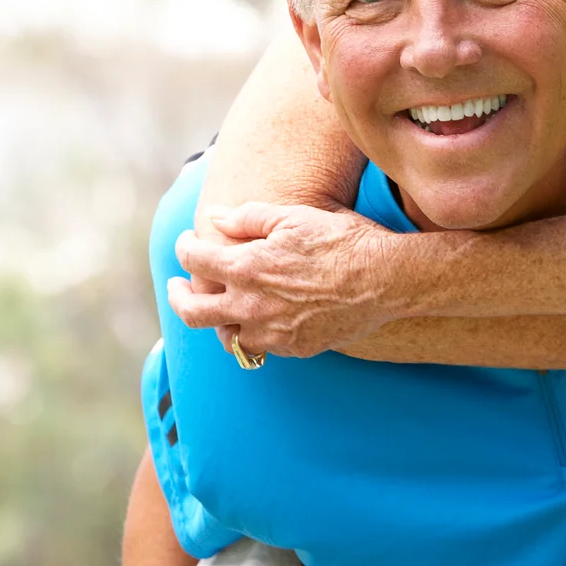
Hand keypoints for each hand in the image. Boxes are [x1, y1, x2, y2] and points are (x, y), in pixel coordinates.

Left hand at [168, 202, 397, 358]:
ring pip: (227, 337)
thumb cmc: (343, 241)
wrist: (387, 279)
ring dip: (219, 321)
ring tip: (222, 309)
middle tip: (178, 287)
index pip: (194, 260)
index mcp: (246, 268)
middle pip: (192, 311)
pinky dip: (255, 334)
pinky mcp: (295, 347)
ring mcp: (272, 332)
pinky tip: (264, 320)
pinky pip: (262, 347)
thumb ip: (248, 218)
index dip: (185, 247)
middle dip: (177, 296)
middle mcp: (251, 306)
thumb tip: (214, 218)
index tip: (188, 242)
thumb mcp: (294, 217)